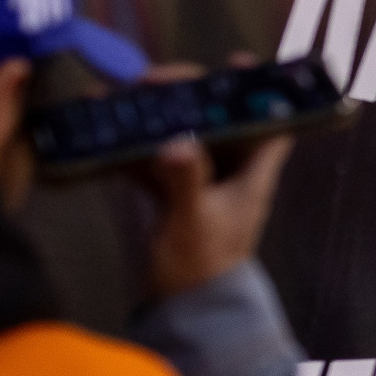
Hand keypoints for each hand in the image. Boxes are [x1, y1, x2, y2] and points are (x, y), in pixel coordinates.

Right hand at [133, 58, 292, 299]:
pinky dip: (134, 146)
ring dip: (156, 116)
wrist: (185, 311)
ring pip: (183, 134)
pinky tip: (105, 133)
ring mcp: (202, 181)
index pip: (270, 122)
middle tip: (151, 80)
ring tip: (121, 96)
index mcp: (252, 174)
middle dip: (188, 94)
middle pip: (218, 118)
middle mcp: (231, 172)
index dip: (263, 89)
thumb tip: (176, 144)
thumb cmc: (202, 269)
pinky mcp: (174, 195)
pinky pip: (156, 159)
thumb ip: (186, 182)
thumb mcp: (194, 222)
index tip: (236, 63)